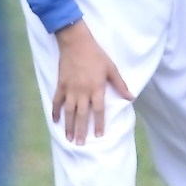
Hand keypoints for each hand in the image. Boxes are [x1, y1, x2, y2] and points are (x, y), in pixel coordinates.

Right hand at [50, 21, 132, 143]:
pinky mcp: (61, 84)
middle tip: (80, 144)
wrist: (76, 42)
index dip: (98, 124)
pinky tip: (55, 120)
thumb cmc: (96, 54)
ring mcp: (70, 89)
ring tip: (68, 138)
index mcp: (96, 88)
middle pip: (81, 115)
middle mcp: (82, 91)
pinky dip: (55, 111)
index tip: (98, 135)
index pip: (98, 110)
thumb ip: (120, 84)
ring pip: (68, 111)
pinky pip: (56, 101)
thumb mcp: (111, 68)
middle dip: (81, 131)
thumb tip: (131, 97)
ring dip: (68, 126)